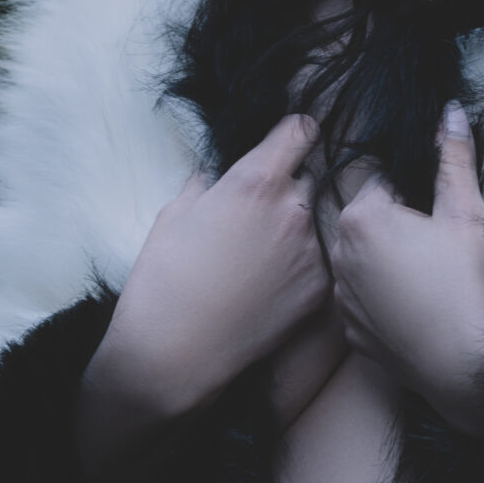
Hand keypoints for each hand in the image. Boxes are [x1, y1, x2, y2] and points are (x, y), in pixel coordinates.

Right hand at [80, 114, 330, 466]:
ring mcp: (313, 250)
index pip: (300, 130)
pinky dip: (303, 265)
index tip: (284, 143)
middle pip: (307, 178)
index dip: (291, 133)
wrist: (175, 352)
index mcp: (256, 181)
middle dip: (288, 188)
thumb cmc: (163, 280)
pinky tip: (271, 284)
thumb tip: (218, 177)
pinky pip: (320, 260)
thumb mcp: (174, 215)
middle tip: (257, 214)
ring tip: (260, 257)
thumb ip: (207, 184)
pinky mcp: (319, 289)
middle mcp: (294, 209)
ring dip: (296, 228)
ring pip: (315, 220)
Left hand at [328, 104, 483, 431]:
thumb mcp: (469, 214)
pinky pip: (361, 299)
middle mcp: (340, 254)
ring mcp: (342, 297)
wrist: (468, 366)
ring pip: (359, 258)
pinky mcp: (351, 332)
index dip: (409, 186)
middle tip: (434, 239)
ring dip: (383, 257)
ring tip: (426, 272)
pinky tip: (414, 303)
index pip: (377, 177)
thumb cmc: (469, 286)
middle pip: (362, 216)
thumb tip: (450, 111)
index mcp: (363, 217)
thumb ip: (454, 158)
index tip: (433, 205)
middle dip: (392, 219)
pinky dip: (381, 296)